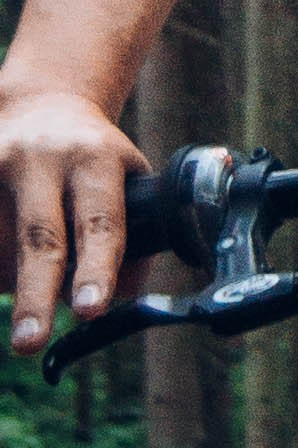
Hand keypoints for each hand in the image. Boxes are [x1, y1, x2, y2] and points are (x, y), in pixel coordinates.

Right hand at [0, 85, 143, 353]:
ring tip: (29, 296)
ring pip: (0, 247)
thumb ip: (134, 244)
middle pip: (40, 237)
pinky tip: (4, 270)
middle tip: (30, 343)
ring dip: (11, 281)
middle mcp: (46, 159)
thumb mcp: (131, 183)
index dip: (97, 267)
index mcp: (97, 160)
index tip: (92, 310)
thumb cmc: (95, 165)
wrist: (43, 105)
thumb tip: (119, 300)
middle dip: (35, 295)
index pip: (100, 222)